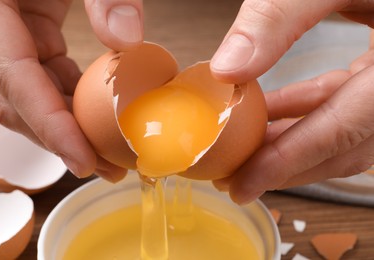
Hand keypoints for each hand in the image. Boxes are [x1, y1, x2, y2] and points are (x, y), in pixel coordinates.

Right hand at [0, 0, 141, 181]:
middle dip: (61, 140)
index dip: (48, 125)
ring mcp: (11, 34)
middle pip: (18, 100)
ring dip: (70, 129)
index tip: (84, 160)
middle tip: (107, 168)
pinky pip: (48, 78)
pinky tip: (102, 120)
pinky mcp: (32, 35)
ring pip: (32, 96)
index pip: (12, 78)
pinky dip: (74, 103)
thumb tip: (127, 41)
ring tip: (110, 156)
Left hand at [210, 0, 373, 203]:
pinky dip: (306, 113)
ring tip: (246, 153)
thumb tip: (226, 68)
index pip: (343, 131)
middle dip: (288, 167)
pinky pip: (346, 106)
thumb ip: (280, 16)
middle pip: (345, 147)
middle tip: (237, 180)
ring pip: (346, 133)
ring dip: (294, 144)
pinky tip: (271, 113)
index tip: (244, 184)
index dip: (291, 162)